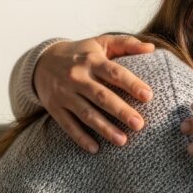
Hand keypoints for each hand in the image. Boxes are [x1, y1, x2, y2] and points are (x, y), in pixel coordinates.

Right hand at [34, 34, 154, 151]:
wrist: (41, 62)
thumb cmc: (81, 53)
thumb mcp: (101, 43)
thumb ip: (126, 44)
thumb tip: (151, 47)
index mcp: (91, 60)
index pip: (114, 72)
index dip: (131, 84)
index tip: (148, 96)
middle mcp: (77, 77)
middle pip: (101, 96)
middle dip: (120, 111)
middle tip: (139, 124)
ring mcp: (64, 94)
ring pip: (85, 113)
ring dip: (104, 128)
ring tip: (122, 141)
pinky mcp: (54, 108)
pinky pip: (67, 125)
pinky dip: (80, 138)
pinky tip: (95, 149)